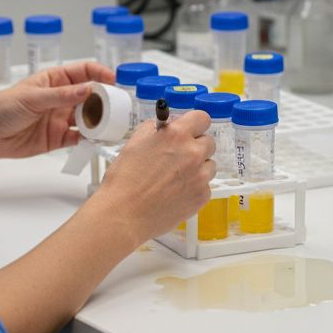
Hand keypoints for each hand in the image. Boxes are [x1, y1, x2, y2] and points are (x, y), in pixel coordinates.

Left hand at [0, 61, 115, 163]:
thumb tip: (87, 89)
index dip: (100, 73)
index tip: (114, 80)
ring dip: (99, 120)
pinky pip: (80, 137)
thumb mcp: (32, 98)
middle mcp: (61, 98)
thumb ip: (62, 96)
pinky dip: (90, 139)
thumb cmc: (1, 108)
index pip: (84, 71)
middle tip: (115, 106)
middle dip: (105, 99)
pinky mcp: (58, 138)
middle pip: (91, 95)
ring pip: (88, 117)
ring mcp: (61, 118)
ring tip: (108, 124)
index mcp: (54, 80)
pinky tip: (96, 139)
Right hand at [88, 111, 216, 242]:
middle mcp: (193, 153)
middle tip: (178, 157)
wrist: (124, 214)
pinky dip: (194, 188)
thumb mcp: (135, 143)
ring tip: (175, 178)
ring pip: (209, 165)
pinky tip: (175, 193)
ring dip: (197, 168)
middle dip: (195, 147)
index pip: (202, 118)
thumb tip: (168, 125)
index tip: (189, 130)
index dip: (194, 124)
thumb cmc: (124, 180)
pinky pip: (205, 186)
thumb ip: (155, 129)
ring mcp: (200, 176)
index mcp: (176, 135)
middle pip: (208, 142)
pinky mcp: (202, 196)